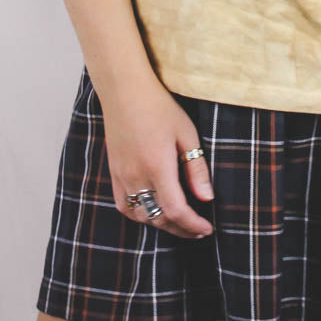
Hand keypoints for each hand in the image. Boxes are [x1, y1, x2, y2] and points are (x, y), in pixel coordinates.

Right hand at [102, 77, 215, 241]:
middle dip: (181, 229)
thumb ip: (196, 169)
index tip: (207, 229)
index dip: (193, 225)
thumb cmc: (159, 107)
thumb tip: (206, 198)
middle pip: (158, 218)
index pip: (175, 210)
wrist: (124, 90)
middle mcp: (136, 176)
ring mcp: (121, 176)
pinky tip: (152, 212)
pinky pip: (124, 206)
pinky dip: (140, 215)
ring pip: (140, 216)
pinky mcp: (113, 172)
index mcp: (157, 166)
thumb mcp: (187, 134)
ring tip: (180, 222)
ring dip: (161, 224)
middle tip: (198, 230)